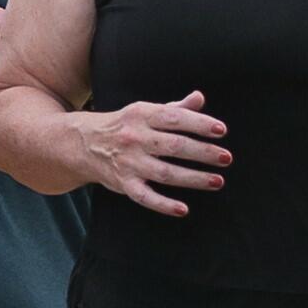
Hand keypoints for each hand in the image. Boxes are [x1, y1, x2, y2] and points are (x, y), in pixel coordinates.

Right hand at [70, 90, 229, 217]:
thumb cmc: (123, 126)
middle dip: (202, 152)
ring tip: (217, 181)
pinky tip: (183, 209)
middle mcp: (134, 138)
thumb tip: (200, 99)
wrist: (82, 144)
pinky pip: (144, 197)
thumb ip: (175, 108)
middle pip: (174, 146)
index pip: (175, 118)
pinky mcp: (123, 183)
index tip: (221, 131)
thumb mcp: (144, 111)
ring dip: (193, 178)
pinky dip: (163, 204)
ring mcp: (128, 162)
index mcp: (142, 115)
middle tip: (225, 158)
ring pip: (165, 173)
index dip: (199, 124)